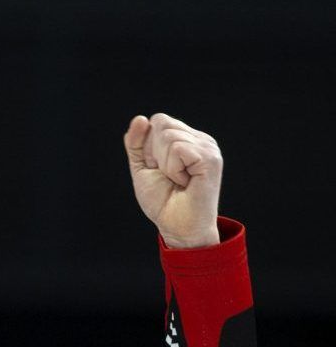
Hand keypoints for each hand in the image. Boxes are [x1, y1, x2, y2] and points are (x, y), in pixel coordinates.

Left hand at [124, 113, 221, 247]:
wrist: (177, 227)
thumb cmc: (163, 201)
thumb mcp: (142, 168)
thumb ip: (136, 144)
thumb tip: (139, 119)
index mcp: (186, 139)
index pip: (158, 121)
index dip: (148, 147)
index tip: (159, 169)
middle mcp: (200, 139)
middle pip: (161, 123)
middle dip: (154, 154)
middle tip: (168, 175)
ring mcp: (207, 147)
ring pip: (168, 136)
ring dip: (164, 164)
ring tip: (178, 180)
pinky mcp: (210, 158)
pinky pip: (177, 149)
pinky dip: (172, 169)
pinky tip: (184, 181)